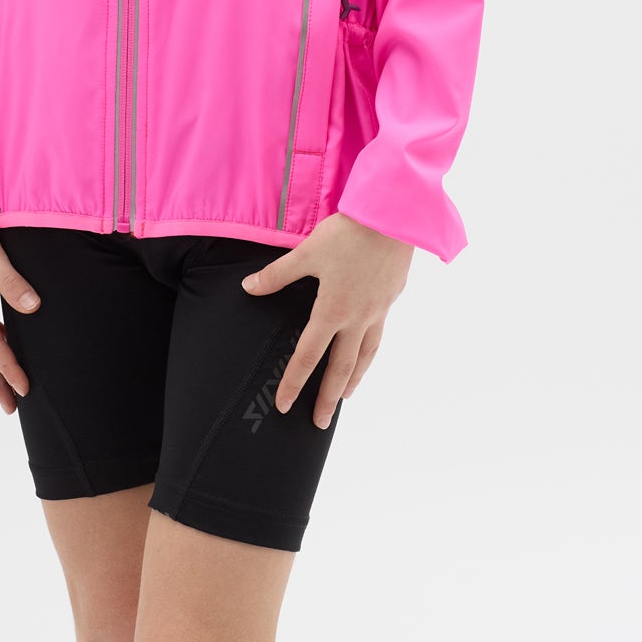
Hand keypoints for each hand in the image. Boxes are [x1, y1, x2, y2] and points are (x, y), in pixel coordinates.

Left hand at [240, 211, 413, 428]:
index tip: (284, 405)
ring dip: (354, 379)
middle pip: (340, 368)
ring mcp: (377, 311)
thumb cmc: (348, 234)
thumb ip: (277, 275)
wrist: (393, 218)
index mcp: (332, 311)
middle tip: (320, 423)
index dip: (294, 382)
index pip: (307, 356)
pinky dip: (370, 350)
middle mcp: (356, 318)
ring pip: (365, 355)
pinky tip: (367, 349)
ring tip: (347, 395)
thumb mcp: (307, 252)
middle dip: (329, 398)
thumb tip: (248, 288)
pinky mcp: (391, 298)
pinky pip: (378, 334)